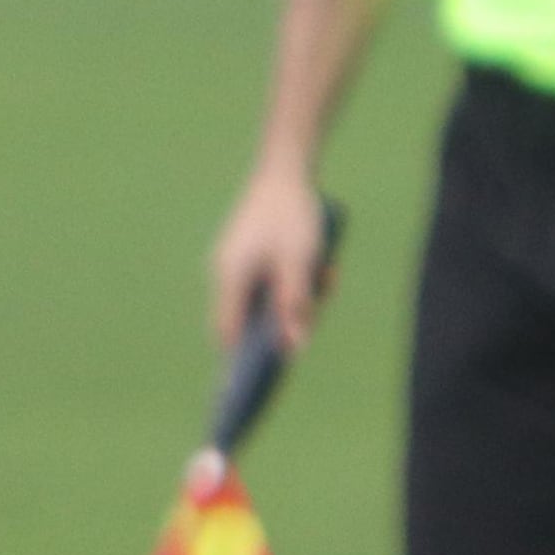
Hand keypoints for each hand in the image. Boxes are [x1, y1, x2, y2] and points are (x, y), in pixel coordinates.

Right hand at [209, 161, 333, 354]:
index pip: (227, 333)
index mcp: (231, 277)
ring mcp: (237, 263)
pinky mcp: (250, 254)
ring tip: (327, 275)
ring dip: (298, 297)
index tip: (251, 387)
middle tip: (319, 302)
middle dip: (287, 321)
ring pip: (266, 299)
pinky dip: (295, 281)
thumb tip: (294, 349)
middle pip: (250, 318)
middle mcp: (227, 273)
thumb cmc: (291, 214)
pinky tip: (321, 265)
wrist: (285, 167)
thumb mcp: (300, 263)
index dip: (238, 362)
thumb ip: (295, 307)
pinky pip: (272, 281)